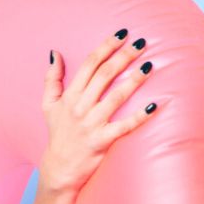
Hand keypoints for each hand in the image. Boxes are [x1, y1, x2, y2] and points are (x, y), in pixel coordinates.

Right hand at [40, 29, 161, 193]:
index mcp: (70, 95)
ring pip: (116, 97)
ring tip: (149, 66)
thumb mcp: (48, 105)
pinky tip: (154, 105)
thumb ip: (51, 78)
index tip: (122, 34)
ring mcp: (92, 123)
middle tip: (142, 43)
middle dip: (124, 56)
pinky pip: (124, 126)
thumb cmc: (58, 134)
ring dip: (134, 80)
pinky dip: (139, 116)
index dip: (106, 47)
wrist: (59, 169)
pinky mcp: (102, 140)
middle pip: (105, 75)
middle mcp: (80, 106)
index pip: (90, 64)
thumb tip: (54, 52)